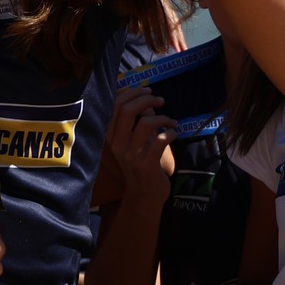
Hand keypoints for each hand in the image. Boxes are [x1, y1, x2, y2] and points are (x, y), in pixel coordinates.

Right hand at [105, 88, 177, 206]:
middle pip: (128, 110)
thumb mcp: (134, 141)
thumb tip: (147, 98)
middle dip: (147, 99)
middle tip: (161, 100)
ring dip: (163, 118)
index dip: (133, 93)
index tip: (148, 90)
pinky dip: (170, 132)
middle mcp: (118, 144)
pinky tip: (173, 134)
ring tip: (172, 122)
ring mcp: (131, 156)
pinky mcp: (146, 165)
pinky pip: (160, 140)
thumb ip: (137, 121)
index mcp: (111, 136)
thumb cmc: (140, 163)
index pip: (117, 105)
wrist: (144, 194)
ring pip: (146, 123)